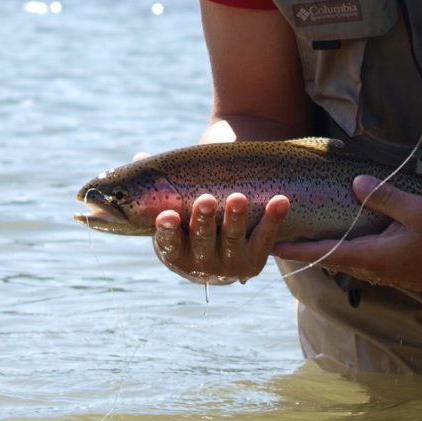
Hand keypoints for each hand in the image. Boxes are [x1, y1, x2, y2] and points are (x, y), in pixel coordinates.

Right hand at [152, 191, 289, 284]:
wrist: (221, 251)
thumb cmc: (191, 222)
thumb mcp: (174, 208)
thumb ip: (160, 185)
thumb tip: (141, 155)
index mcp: (177, 252)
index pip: (169, 242)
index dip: (167, 231)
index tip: (167, 216)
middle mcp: (202, 264)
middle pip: (202, 241)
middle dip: (204, 221)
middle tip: (206, 200)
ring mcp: (230, 264)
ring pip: (233, 241)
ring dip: (236, 218)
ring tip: (238, 197)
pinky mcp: (255, 261)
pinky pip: (266, 239)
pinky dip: (273, 219)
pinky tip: (280, 201)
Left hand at [273, 176, 421, 295]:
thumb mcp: (418, 211)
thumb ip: (385, 197)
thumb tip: (355, 183)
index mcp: (373, 255)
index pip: (326, 252)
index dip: (297, 250)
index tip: (270, 247)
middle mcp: (374, 268)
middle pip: (331, 258)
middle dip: (305, 250)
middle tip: (278, 239)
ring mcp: (386, 272)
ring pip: (346, 260)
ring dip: (325, 250)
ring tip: (303, 239)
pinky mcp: (396, 270)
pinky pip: (362, 260)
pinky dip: (345, 251)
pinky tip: (344, 239)